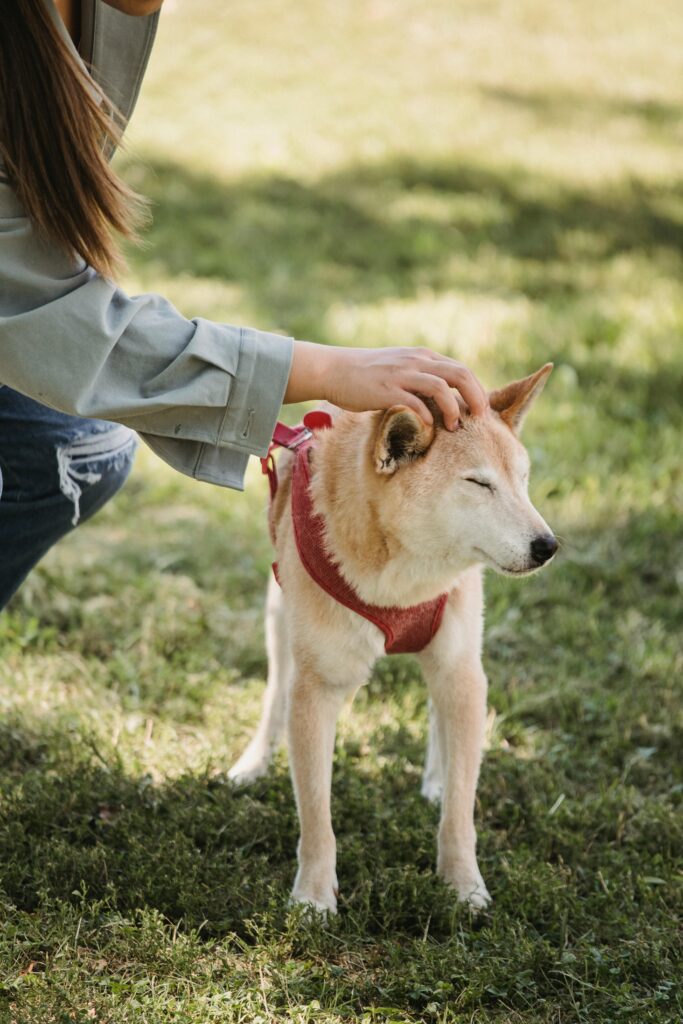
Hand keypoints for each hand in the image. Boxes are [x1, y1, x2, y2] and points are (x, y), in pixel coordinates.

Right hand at [284, 341, 487, 429]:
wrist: (334, 370)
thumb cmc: (367, 375)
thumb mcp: (400, 370)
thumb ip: (420, 380)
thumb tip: (443, 402)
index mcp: (423, 356)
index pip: (461, 369)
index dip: (477, 390)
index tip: (480, 410)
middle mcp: (416, 361)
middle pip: (460, 375)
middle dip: (476, 398)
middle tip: (480, 419)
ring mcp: (402, 374)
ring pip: (442, 387)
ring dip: (453, 409)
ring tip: (454, 427)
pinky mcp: (387, 390)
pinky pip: (415, 402)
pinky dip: (427, 415)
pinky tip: (428, 426)